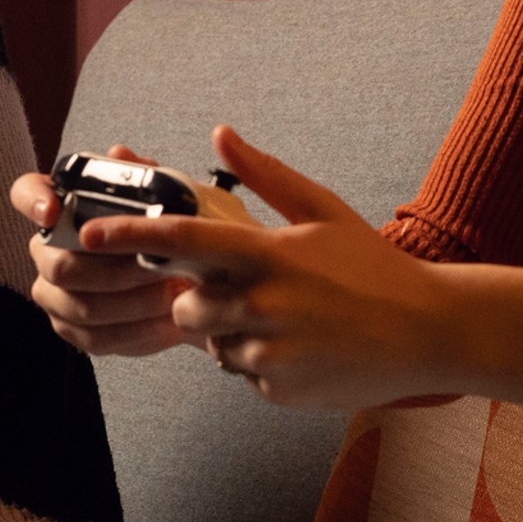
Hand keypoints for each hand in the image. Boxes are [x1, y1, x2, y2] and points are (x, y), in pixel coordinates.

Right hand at [12, 144, 199, 357]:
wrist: (183, 279)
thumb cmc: (165, 232)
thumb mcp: (164, 197)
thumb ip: (144, 175)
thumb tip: (119, 155)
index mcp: (59, 208)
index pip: (25, 193)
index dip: (32, 202)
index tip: (53, 211)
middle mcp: (46, 250)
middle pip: (59, 266)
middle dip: (113, 270)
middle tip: (155, 266)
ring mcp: (54, 295)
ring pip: (82, 307)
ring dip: (133, 304)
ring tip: (172, 294)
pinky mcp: (72, 330)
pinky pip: (96, 339)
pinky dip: (138, 331)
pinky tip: (170, 322)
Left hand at [79, 124, 461, 410]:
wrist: (430, 333)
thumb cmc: (373, 267)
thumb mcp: (323, 211)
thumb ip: (265, 175)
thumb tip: (218, 132)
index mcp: (268, 254)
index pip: (182, 242)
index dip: (132, 236)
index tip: (92, 233)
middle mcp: (262, 303)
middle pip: (184, 306)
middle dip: (197, 301)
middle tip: (245, 293)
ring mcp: (269, 351)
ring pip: (212, 345)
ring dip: (232, 334)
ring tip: (287, 321)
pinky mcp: (277, 389)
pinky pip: (242, 375)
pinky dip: (261, 364)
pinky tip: (304, 349)